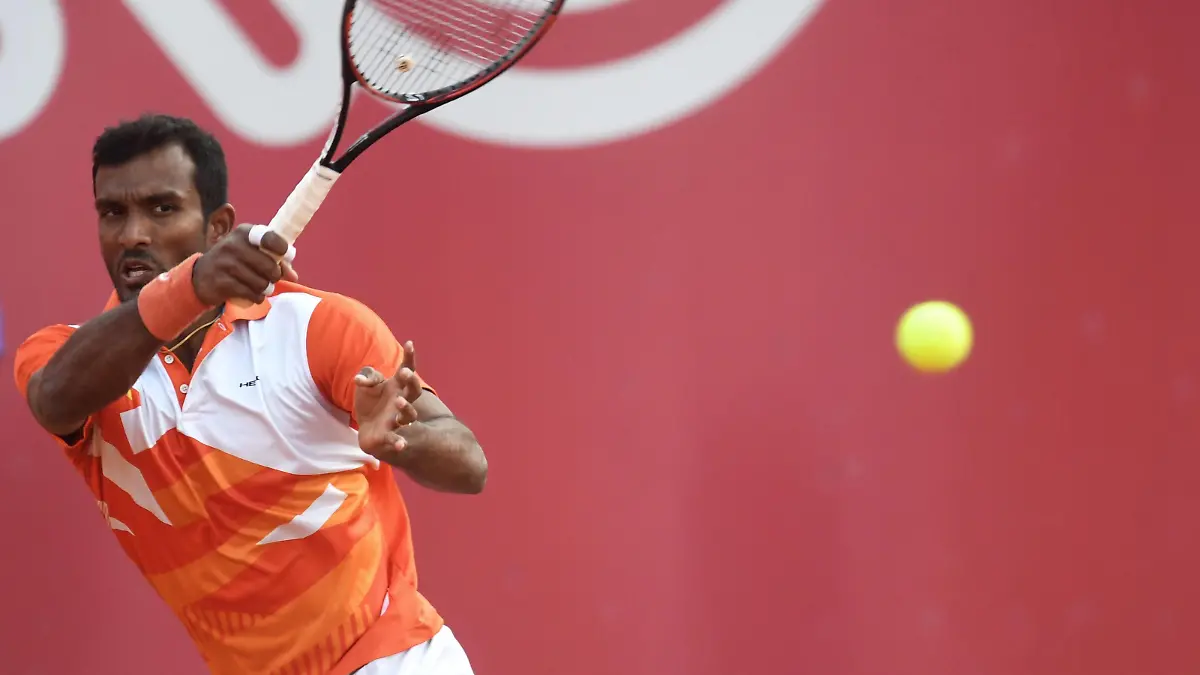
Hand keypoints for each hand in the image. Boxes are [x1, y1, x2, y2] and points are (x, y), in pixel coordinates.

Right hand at [191, 223, 298, 304]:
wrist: (201, 276)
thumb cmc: (233, 262)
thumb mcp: (251, 253)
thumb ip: (274, 260)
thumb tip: (293, 275)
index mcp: (244, 233)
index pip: (269, 237)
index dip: (282, 249)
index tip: (286, 257)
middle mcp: (233, 245)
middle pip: (269, 265)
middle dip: (275, 275)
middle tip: (271, 278)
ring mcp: (225, 263)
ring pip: (261, 282)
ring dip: (265, 288)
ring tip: (260, 286)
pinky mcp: (221, 282)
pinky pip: (250, 293)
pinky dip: (256, 297)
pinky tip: (252, 294)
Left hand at [353, 341, 423, 457]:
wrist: (367, 429)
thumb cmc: (370, 403)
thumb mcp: (367, 385)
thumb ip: (367, 377)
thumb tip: (360, 379)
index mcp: (397, 386)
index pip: (407, 369)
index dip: (410, 357)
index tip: (410, 343)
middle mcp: (401, 401)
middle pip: (413, 391)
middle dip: (411, 381)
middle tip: (405, 373)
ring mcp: (398, 419)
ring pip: (409, 415)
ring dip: (406, 408)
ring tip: (399, 401)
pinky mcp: (391, 436)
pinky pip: (397, 439)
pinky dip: (400, 443)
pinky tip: (402, 446)